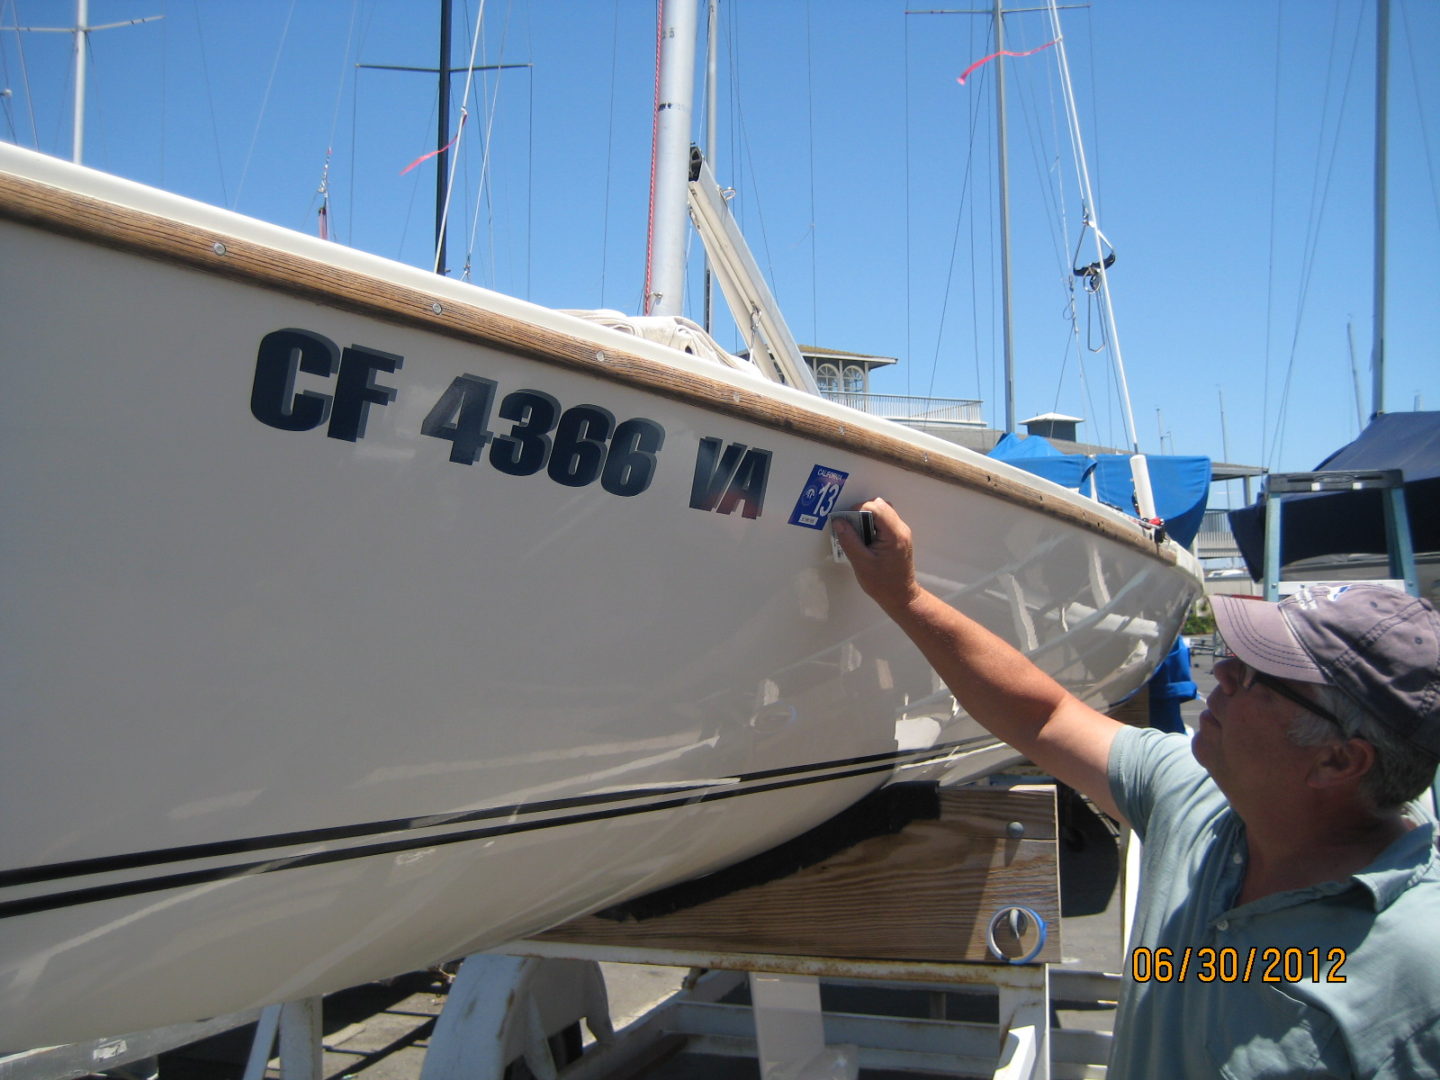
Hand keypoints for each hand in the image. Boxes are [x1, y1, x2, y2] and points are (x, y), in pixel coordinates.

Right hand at [831, 497, 921, 613]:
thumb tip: (839, 522)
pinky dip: (872, 524)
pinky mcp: (899, 537)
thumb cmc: (883, 584)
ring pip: (883, 511)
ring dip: (867, 517)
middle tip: (850, 527)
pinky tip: (864, 538)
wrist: (901, 596)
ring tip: (857, 534)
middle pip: (881, 505)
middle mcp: (901, 530)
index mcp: (894, 535)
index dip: (858, 509)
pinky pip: (885, 521)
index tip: (846, 521)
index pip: (876, 508)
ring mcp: (902, 533)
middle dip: (862, 511)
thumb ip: (849, 540)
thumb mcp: (861, 563)